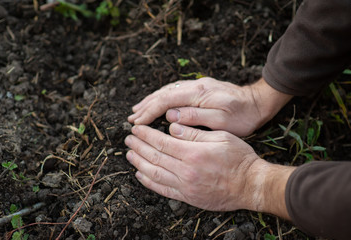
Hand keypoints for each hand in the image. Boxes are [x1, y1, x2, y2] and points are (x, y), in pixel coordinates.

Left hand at [124, 123, 294, 216]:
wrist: (250, 185)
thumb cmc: (239, 158)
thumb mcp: (221, 137)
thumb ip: (194, 132)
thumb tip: (172, 127)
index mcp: (193, 153)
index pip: (162, 142)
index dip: (146, 135)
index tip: (136, 129)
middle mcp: (186, 170)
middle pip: (155, 156)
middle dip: (138, 147)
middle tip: (128, 139)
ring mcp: (186, 186)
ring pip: (154, 173)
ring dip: (139, 163)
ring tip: (129, 155)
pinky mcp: (188, 197)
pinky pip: (163, 190)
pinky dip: (149, 182)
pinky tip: (140, 174)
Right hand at [128, 77, 291, 136]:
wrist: (257, 103)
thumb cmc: (242, 116)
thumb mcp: (221, 121)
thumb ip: (195, 116)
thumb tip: (169, 115)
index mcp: (198, 93)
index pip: (166, 100)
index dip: (149, 112)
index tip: (137, 123)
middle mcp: (195, 86)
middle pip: (163, 94)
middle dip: (146, 106)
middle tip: (131, 118)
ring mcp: (197, 86)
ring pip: (167, 91)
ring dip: (151, 101)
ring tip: (138, 111)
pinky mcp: (199, 89)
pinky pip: (175, 92)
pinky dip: (162, 99)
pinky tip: (156, 104)